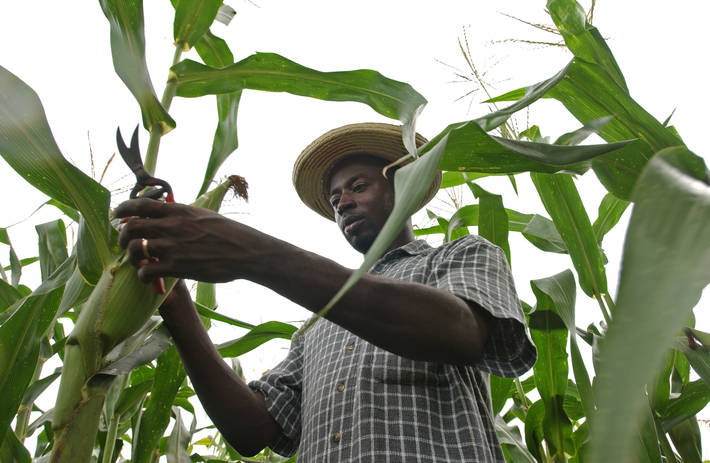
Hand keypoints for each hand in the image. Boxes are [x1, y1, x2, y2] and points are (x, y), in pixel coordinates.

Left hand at [114, 198, 263, 282]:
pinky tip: (148, 277)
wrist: (246, 251)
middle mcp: (171, 226)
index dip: (124, 209)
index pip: (141, 204)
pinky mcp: (177, 267)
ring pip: (134, 249)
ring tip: (138, 262)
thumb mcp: (204, 215)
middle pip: (132, 227)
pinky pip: (146, 271)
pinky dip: (142, 275)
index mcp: (178, 211)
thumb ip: (183, 215)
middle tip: (124, 243)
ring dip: (130, 257)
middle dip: (122, 236)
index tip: (117, 214)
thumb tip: (170, 215)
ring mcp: (172, 247)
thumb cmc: (230, 234)